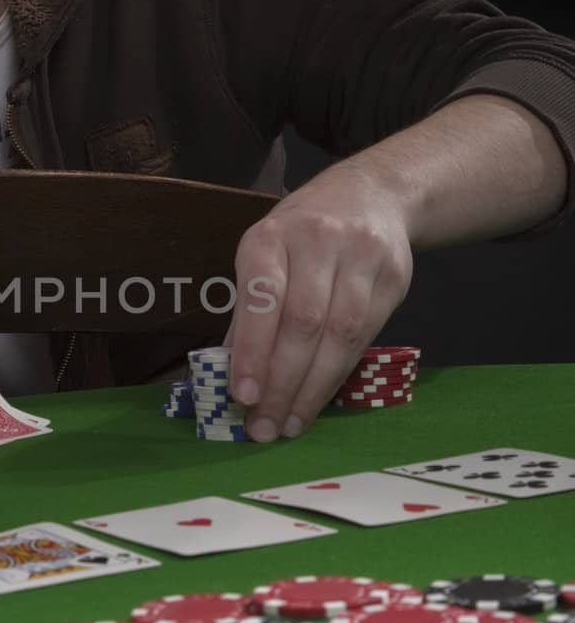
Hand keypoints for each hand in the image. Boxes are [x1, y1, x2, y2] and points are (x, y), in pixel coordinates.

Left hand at [222, 165, 414, 441]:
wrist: (373, 195)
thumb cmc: (301, 236)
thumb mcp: (265, 256)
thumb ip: (248, 312)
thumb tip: (228, 374)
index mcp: (273, 236)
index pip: (262, 296)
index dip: (253, 349)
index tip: (241, 395)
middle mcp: (318, 241)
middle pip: (304, 322)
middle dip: (282, 383)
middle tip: (263, 427)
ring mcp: (362, 257)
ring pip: (340, 335)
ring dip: (313, 389)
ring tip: (289, 423)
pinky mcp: (394, 277)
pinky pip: (366, 336)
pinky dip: (339, 374)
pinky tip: (319, 398)